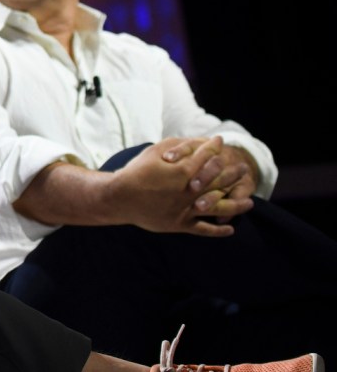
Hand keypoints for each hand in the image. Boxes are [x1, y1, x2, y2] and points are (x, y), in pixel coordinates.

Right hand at [109, 138, 242, 235]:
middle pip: (219, 181)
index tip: (221, 142)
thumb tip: (196, 143)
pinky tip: (230, 229)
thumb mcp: (154, 152)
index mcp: (185, 172)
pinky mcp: (180, 224)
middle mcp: (191, 191)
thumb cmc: (136, 172)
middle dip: (233, 173)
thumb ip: (178, 147)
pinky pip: (203, 228)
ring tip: (250, 202)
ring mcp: (187, 209)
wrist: (119, 197)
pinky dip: (218, 230)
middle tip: (244, 169)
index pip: (207, 157)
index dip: (215, 147)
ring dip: (237, 204)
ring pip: (219, 207)